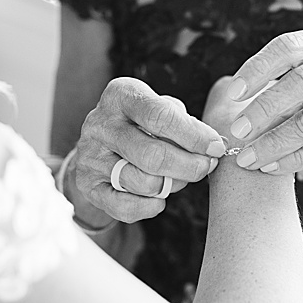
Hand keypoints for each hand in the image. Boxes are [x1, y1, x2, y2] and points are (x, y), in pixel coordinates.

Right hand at [71, 76, 226, 222]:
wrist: (98, 145)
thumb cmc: (140, 124)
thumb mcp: (160, 110)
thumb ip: (186, 124)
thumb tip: (215, 146)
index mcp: (120, 95)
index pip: (160, 116)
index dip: (193, 136)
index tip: (215, 148)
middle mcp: (99, 124)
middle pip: (153, 155)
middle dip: (189, 166)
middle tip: (206, 167)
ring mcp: (90, 156)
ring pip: (143, 183)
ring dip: (172, 185)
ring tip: (178, 178)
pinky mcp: (87, 185)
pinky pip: (126, 207)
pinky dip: (150, 206)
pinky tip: (158, 197)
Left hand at [225, 23, 302, 174]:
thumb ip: (299, 77)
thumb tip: (238, 100)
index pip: (290, 45)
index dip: (257, 68)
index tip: (233, 93)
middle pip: (300, 81)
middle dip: (262, 109)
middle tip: (235, 130)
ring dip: (273, 141)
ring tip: (248, 157)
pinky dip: (297, 159)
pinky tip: (275, 166)